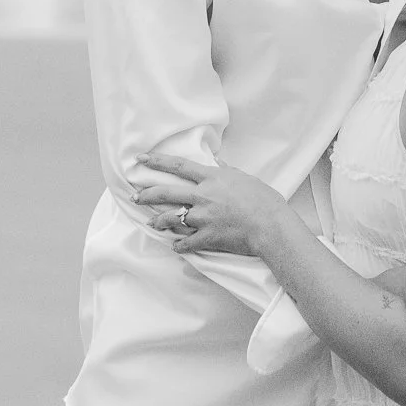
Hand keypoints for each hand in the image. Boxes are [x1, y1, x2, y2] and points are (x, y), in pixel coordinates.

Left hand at [130, 154, 287, 260]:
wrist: (271, 226)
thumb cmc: (264, 200)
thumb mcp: (245, 178)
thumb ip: (226, 171)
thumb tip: (216, 162)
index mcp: (212, 179)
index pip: (178, 166)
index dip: (157, 161)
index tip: (140, 159)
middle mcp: (203, 196)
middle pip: (166, 193)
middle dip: (146, 194)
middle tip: (134, 196)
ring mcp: (203, 218)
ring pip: (171, 219)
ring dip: (158, 221)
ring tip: (151, 222)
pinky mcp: (207, 237)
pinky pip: (186, 243)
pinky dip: (179, 245)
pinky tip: (174, 246)